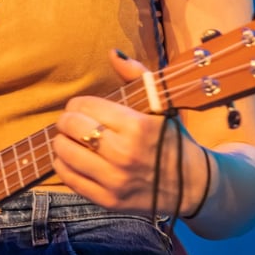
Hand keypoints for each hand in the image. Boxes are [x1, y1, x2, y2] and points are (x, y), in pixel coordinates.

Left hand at [52, 50, 209, 216]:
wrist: (193, 185)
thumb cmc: (172, 138)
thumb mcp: (161, 103)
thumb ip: (135, 75)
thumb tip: (113, 53)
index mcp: (137, 125)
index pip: (86, 106)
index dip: (78, 104)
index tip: (81, 107)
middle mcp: (124, 153)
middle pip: (72, 127)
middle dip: (66, 120)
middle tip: (71, 121)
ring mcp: (115, 180)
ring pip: (65, 153)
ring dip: (61, 142)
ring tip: (70, 139)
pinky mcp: (109, 201)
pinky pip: (70, 179)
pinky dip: (64, 165)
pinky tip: (72, 159)